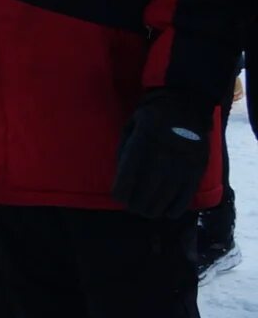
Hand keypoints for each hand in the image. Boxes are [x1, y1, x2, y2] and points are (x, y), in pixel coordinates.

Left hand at [114, 92, 216, 218]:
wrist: (186, 104)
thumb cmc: (151, 116)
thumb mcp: (131, 126)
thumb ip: (125, 150)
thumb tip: (121, 178)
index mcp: (142, 143)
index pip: (128, 176)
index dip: (122, 191)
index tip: (119, 197)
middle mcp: (162, 155)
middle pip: (147, 190)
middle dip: (137, 204)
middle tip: (133, 207)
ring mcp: (182, 163)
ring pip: (166, 195)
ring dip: (155, 208)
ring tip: (147, 212)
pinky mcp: (198, 168)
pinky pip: (187, 194)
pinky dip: (176, 207)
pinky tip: (168, 212)